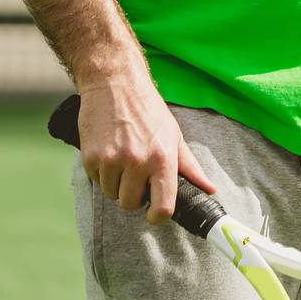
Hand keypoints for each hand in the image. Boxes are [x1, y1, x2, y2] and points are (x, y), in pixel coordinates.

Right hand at [77, 77, 215, 225]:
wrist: (115, 82)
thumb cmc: (148, 109)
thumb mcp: (173, 134)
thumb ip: (190, 166)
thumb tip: (209, 189)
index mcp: (163, 158)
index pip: (163, 207)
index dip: (158, 217)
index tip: (154, 214)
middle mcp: (138, 161)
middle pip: (131, 204)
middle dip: (133, 195)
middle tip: (135, 174)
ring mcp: (112, 160)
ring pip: (111, 195)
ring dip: (116, 184)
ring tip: (121, 159)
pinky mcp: (91, 157)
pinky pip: (95, 181)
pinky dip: (100, 172)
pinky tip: (108, 151)